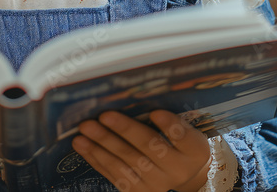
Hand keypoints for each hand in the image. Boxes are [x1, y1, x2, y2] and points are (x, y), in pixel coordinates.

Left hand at [71, 110, 210, 191]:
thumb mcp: (186, 130)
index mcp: (194, 150)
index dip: (171, 126)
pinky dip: (96, 158)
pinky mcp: (138, 191)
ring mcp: (156, 183)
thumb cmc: (179, 143)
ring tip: (85, 129)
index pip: (185, 137)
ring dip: (102, 144)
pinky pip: (114, 174)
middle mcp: (177, 169)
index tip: (156, 112)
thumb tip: (131, 93)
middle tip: (104, 116)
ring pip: (126, 162)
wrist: (183, 175)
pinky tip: (82, 144)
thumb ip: (168, 117)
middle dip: (125, 130)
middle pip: (149, 147)